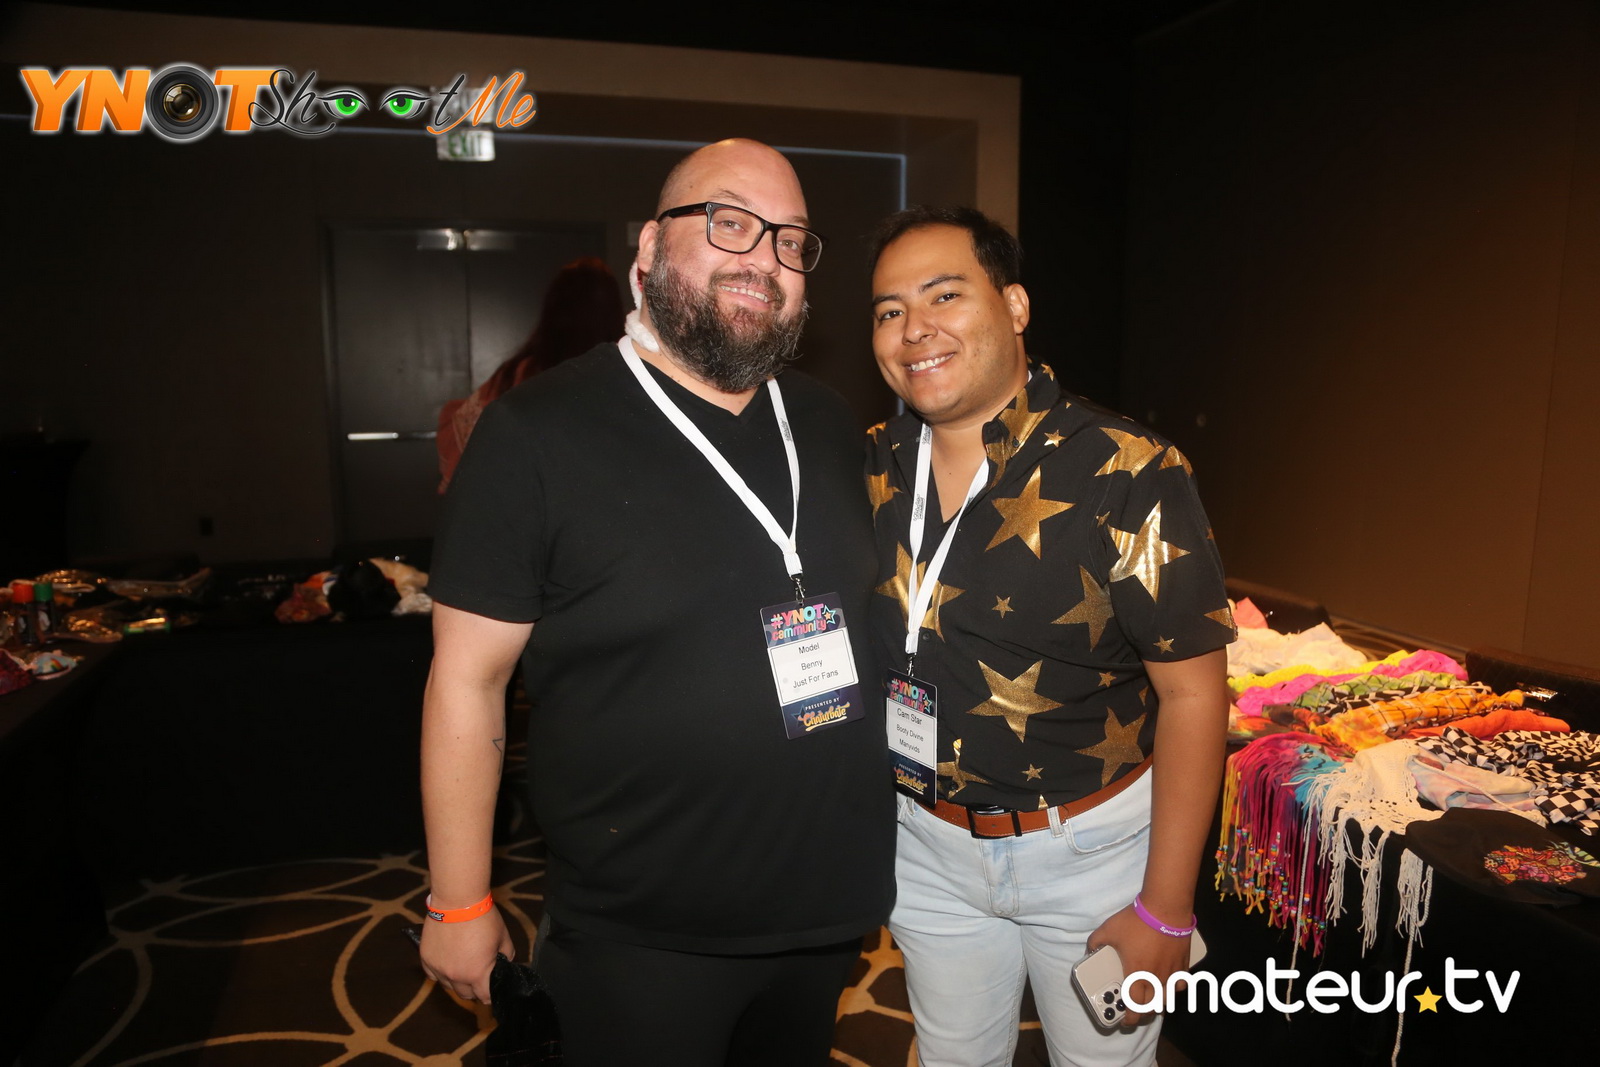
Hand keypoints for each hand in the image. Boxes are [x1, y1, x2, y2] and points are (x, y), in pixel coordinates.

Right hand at [419, 905, 513, 1002]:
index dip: (490, 994)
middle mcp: (456, 976)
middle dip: (475, 988)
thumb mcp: (503, 936)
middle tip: (479, 976)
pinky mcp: (426, 959)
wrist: (458, 900)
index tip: (492, 988)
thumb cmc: (483, 917)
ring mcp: (438, 969)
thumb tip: (505, 963)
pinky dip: (440, 973)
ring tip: (463, 967)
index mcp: (477, 973)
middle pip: (466, 994)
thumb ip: (506, 955)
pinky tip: (448, 962)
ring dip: (457, 981)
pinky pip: (433, 975)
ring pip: (449, 986)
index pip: (485, 997)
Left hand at [1086, 903, 1193, 1026]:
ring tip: (1150, 1000)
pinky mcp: (1183, 965)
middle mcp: (1155, 979)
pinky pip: (1179, 985)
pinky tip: (1167, 983)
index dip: (1129, 1018)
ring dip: (1158, 1004)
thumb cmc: (1136, 921)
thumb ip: (1095, 942)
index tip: (1124, 1021)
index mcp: (1136, 974)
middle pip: (1151, 1008)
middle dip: (1142, 1014)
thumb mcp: (1108, 930)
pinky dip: (1173, 989)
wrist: (1165, 908)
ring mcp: (1171, 973)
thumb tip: (1089, 950)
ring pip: (1167, 999)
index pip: (1134, 1006)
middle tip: (1135, 1011)